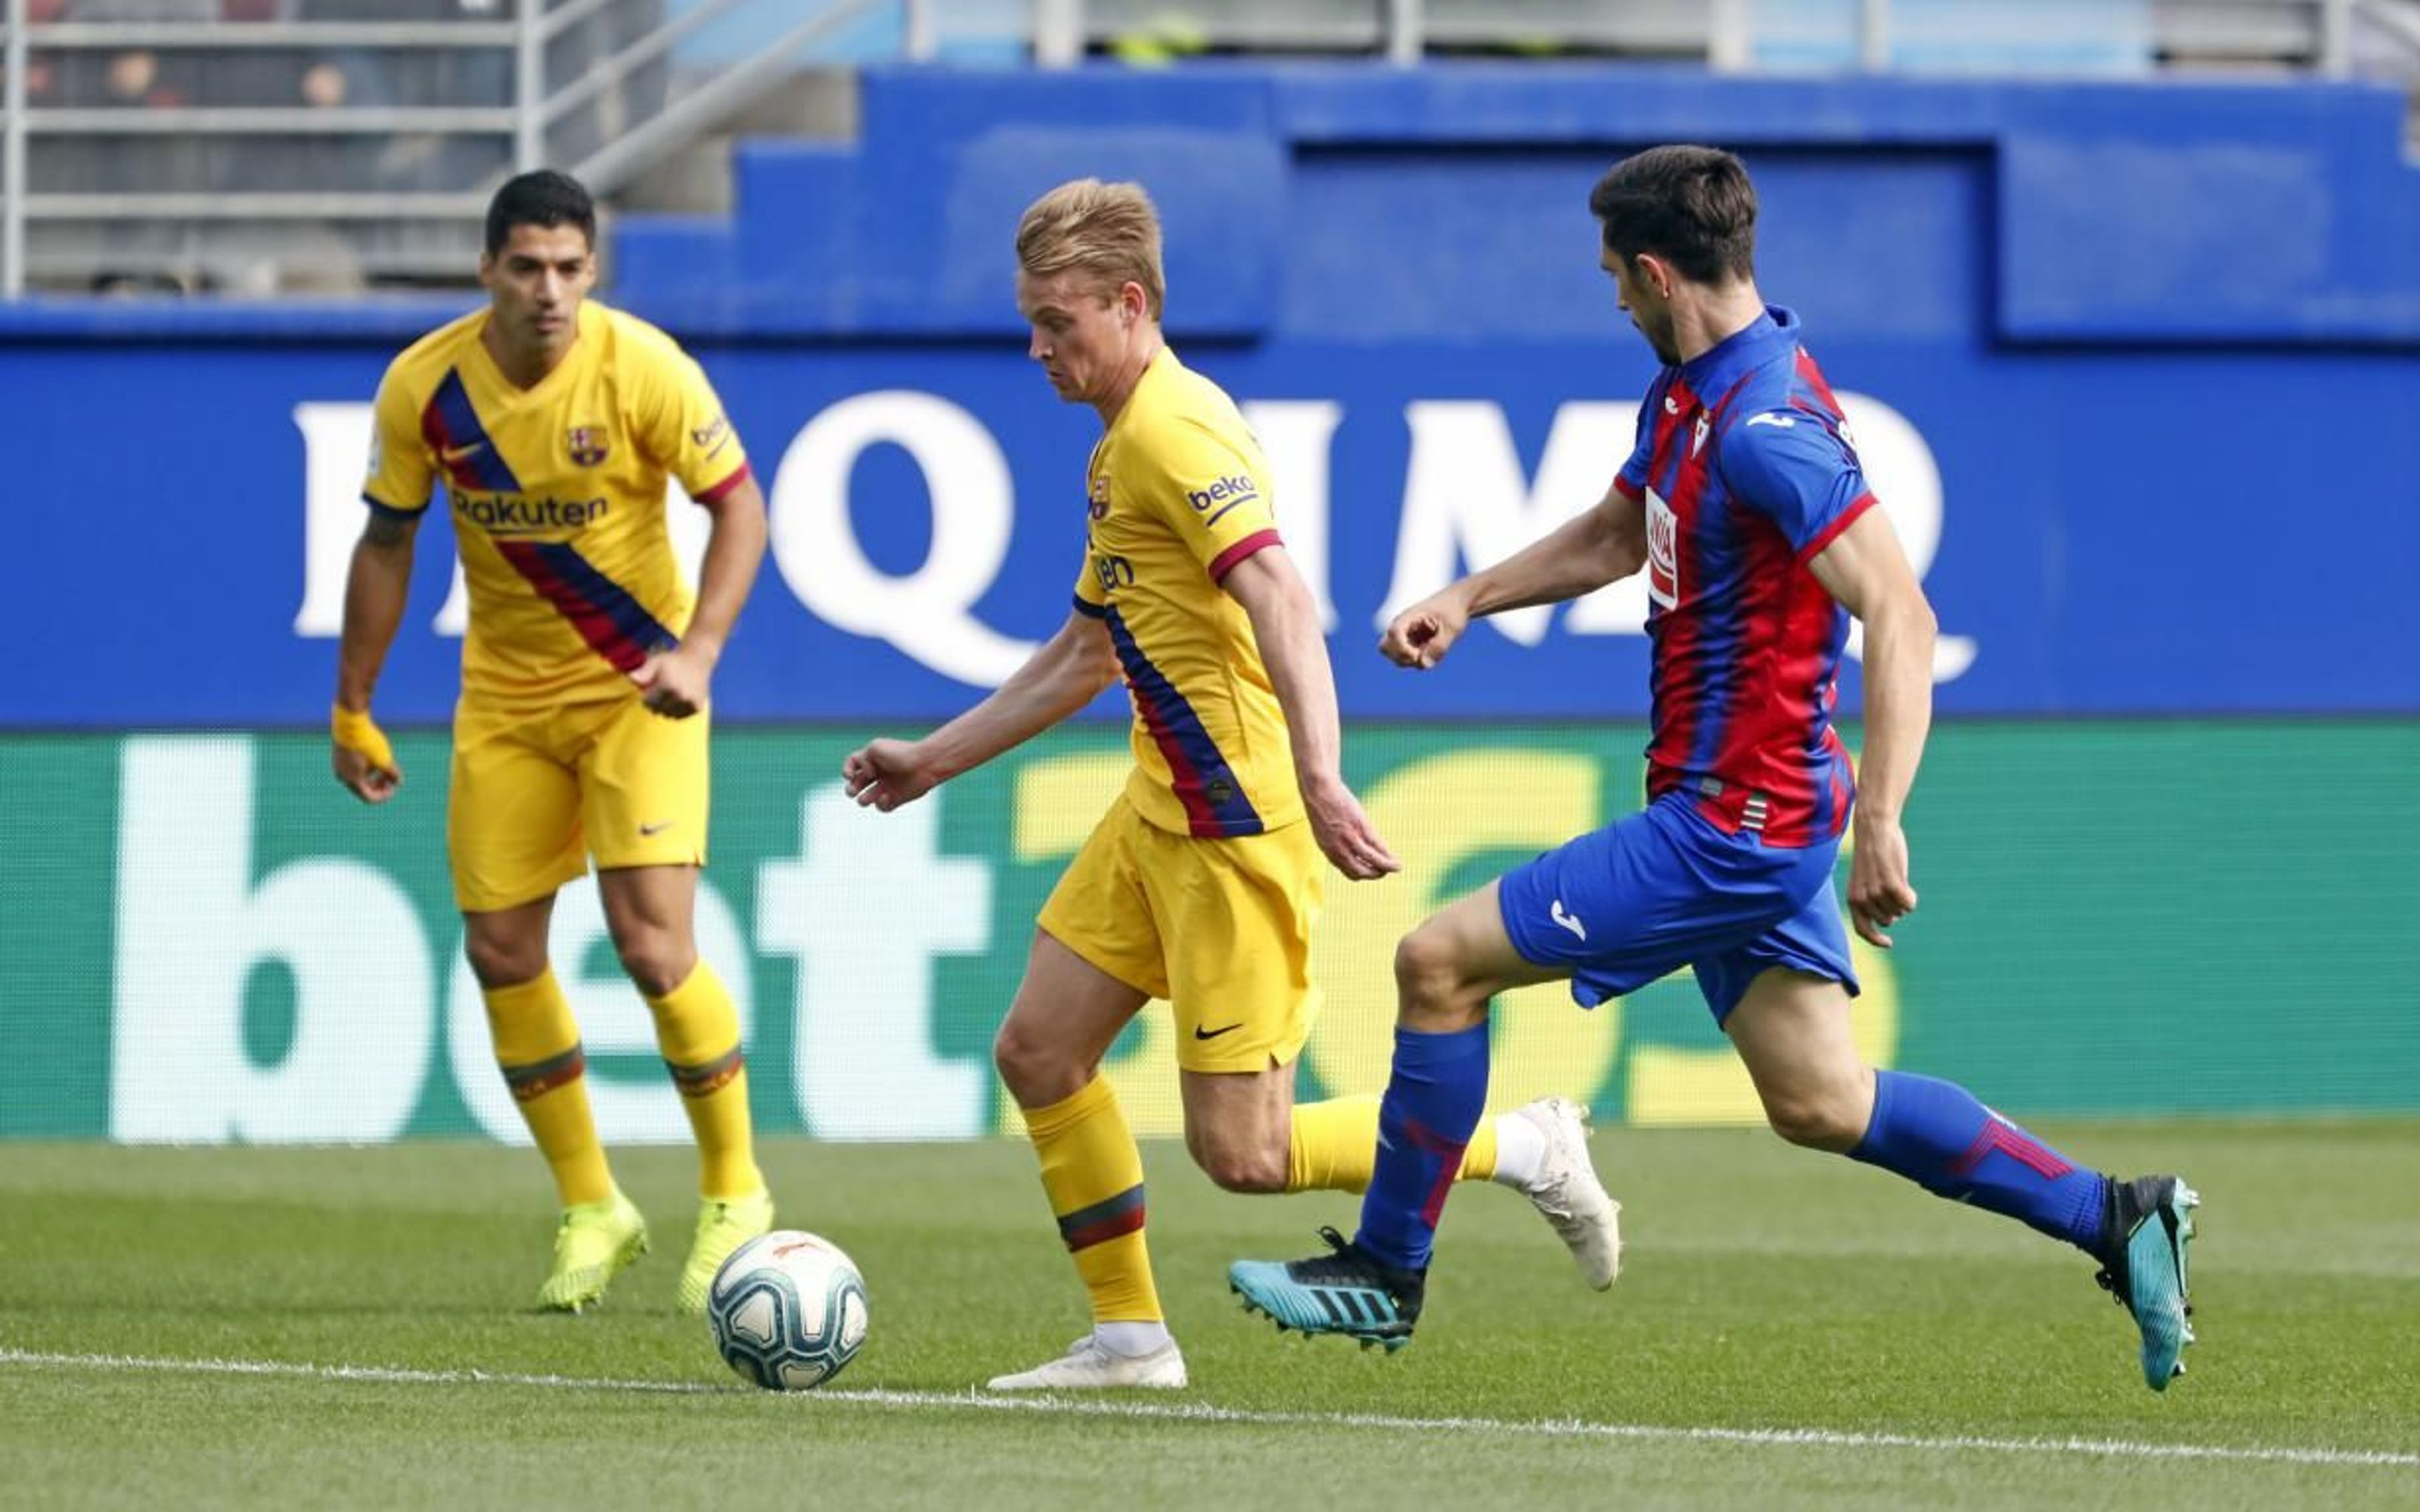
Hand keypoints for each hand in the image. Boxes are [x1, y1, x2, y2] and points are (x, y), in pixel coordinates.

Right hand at [330, 706, 400, 804]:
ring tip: (383, 765)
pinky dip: (364, 769)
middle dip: (379, 786)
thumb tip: (399, 783)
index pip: (370, 798)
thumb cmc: (368, 742)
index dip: (384, 796)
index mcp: (353, 781)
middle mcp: (343, 777)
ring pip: (358, 779)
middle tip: (390, 777)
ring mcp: (339, 768)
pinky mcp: (338, 758)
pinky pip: (353, 770)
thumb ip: (392, 774)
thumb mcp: (384, 759)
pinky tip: (373, 758)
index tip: (393, 787)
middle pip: (364, 790)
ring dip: (372, 777)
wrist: (350, 722)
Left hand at [631, 642, 713, 717]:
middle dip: (655, 704)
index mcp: (668, 685)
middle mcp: (680, 696)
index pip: (649, 702)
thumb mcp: (656, 662)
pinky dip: (677, 711)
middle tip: (659, 694)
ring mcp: (690, 703)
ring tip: (669, 697)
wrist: (697, 659)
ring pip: (670, 715)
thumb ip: (643, 671)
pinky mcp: (697, 707)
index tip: (649, 691)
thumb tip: (630, 678)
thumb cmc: (673, 660)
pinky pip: (681, 716)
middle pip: (659, 710)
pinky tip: (678, 700)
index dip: (646, 697)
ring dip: (666, 709)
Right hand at [842, 737, 942, 811]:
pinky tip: (887, 796)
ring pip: (865, 799)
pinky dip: (881, 803)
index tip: (850, 774)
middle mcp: (877, 774)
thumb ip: (861, 759)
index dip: (846, 770)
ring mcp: (886, 787)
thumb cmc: (901, 753)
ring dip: (862, 800)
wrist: (925, 764)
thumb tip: (868, 776)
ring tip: (866, 798)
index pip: (852, 765)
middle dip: (850, 790)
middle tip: (853, 791)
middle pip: (855, 785)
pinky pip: (881, 807)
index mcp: (872, 759)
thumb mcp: (875, 748)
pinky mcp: (895, 799)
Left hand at [1303, 772, 1399, 880]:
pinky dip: (1388, 857)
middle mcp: (1338, 850)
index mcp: (1328, 850)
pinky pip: (1377, 848)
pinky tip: (1396, 860)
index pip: (1348, 871)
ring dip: (1386, 868)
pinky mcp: (1360, 828)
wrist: (1318, 788)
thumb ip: (1333, 838)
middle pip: (1360, 872)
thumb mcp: (1324, 826)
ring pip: (1371, 862)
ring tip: (1397, 868)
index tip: (1370, 869)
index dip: (1361, 874)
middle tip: (1384, 871)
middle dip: (1374, 874)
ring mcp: (1350, 839)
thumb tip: (1343, 841)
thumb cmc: (1320, 803)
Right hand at [1379, 589, 1471, 669]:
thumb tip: (1424, 665)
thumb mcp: (1452, 627)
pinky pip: (1409, 660)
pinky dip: (1419, 661)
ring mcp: (1407, 636)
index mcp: (1409, 616)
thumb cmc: (1454, 610)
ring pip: (1396, 656)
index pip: (1394, 633)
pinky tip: (1433, 652)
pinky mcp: (1414, 644)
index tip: (1417, 654)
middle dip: (1401, 657)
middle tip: (1420, 655)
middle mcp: (1403, 627)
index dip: (1401, 648)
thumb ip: (1439, 646)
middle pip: (1385, 647)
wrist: (1458, 603)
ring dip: (1410, 661)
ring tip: (1431, 653)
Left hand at [1847, 814, 1917, 947]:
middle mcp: (1862, 900)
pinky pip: (1909, 903)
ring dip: (1903, 898)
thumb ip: (1872, 899)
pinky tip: (1905, 882)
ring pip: (1900, 911)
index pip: (1863, 930)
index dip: (1876, 940)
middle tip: (1891, 884)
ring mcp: (1876, 894)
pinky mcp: (1891, 885)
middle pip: (1889, 919)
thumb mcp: (1866, 880)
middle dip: (1894, 907)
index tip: (1889, 943)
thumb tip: (1889, 920)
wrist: (1874, 830)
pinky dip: (1911, 897)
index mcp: (1853, 900)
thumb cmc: (1873, 854)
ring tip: (1894, 876)